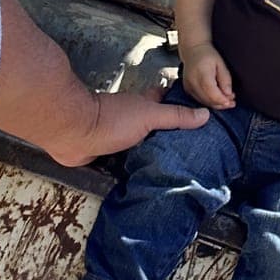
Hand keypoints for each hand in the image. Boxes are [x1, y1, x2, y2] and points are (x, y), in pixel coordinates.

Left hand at [51, 86, 209, 166]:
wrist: (75, 133)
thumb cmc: (112, 119)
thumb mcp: (150, 116)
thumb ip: (176, 116)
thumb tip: (205, 115)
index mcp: (144, 105)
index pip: (166, 100)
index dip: (179, 104)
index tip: (196, 114)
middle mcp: (132, 119)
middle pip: (154, 125)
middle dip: (167, 135)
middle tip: (187, 149)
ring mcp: (118, 136)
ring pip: (140, 144)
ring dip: (149, 154)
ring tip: (170, 169)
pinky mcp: (106, 154)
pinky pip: (124, 162)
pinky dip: (132, 168)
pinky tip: (143, 178)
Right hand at [181, 44, 235, 109]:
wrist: (193, 50)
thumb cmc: (208, 55)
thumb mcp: (221, 64)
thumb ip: (225, 79)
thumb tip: (229, 94)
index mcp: (202, 74)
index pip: (212, 93)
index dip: (223, 100)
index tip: (232, 102)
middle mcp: (193, 82)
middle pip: (208, 100)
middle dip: (221, 103)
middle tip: (232, 102)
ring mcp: (188, 87)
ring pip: (203, 102)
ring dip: (216, 104)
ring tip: (226, 100)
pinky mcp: (187, 89)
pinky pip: (199, 100)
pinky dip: (209, 101)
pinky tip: (217, 98)